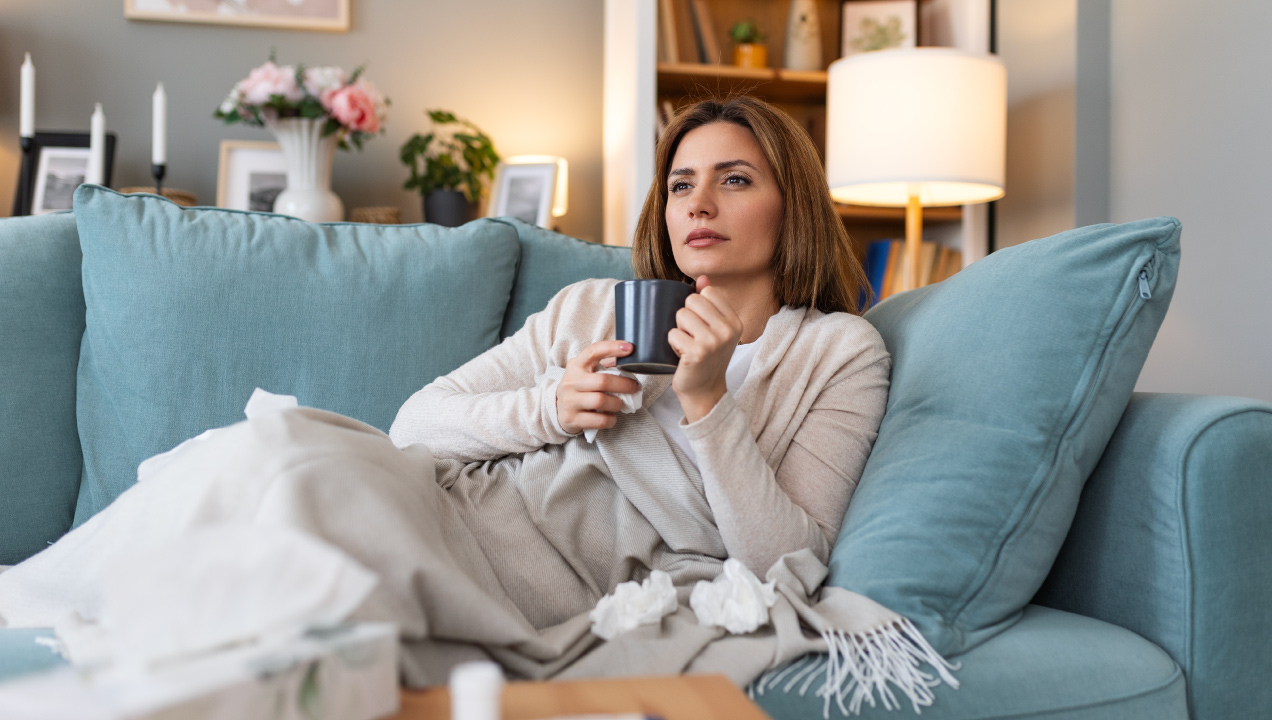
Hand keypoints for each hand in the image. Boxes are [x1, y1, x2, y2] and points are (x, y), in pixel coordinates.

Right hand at [555, 340, 639, 435]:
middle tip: (634, 387)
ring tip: (620, 404)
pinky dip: (611, 419)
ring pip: (601, 401)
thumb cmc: (579, 388)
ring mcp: (570, 401)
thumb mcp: (585, 373)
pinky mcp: (572, 419)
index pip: (593, 352)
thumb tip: (627, 360)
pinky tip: (611, 417)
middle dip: (624, 385)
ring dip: (617, 403)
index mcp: (576, 366)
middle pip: (603, 381)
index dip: (612, 348)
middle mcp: (571, 382)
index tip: (629, 348)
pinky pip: (599, 420)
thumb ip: (603, 366)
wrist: (558, 410)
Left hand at [668, 276, 742, 422]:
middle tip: (692, 337)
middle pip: (692, 300)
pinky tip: (682, 356)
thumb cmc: (706, 358)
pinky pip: (672, 334)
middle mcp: (728, 330)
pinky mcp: (697, 353)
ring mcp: (713, 342)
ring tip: (687, 346)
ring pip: (681, 314)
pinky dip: (672, 345)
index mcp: (734, 322)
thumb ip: (710, 302)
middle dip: (685, 317)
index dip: (697, 306)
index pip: (708, 292)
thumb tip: (702, 278)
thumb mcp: (715, 329)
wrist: (704, 391)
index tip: (702, 326)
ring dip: (678, 331)